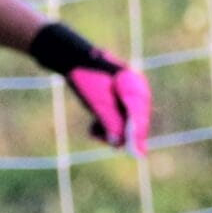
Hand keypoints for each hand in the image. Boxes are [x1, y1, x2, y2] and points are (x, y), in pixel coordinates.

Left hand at [30, 22, 150, 155]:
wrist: (72, 58)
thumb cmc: (85, 76)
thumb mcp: (97, 102)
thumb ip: (110, 122)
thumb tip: (118, 144)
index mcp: (134, 86)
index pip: (139, 115)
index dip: (137, 135)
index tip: (138, 154)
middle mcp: (136, 93)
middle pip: (137, 123)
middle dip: (121, 135)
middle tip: (103, 141)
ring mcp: (129, 98)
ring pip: (126, 126)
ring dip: (110, 132)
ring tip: (93, 129)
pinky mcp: (119, 104)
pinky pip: (118, 123)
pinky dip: (106, 127)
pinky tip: (93, 127)